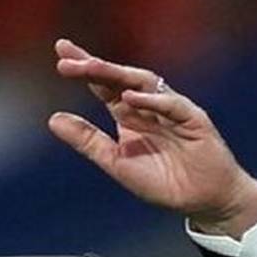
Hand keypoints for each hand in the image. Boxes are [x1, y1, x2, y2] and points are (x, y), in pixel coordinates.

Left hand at [48, 38, 256, 238]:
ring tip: (91, 68)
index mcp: (129, 115)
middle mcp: (149, 106)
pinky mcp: (194, 120)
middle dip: (95, 66)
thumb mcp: (116, 163)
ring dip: (117, 74)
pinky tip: (129, 98)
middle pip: (120, 78)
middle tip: (67, 59)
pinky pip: (172, 105)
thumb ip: (88, 141)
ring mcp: (172, 110)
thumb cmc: (164, 182)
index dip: (84, 70)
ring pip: (144, 84)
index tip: (61, 54)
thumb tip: (53, 119)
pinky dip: (152, 101)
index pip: (104, 86)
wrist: (203, 201)